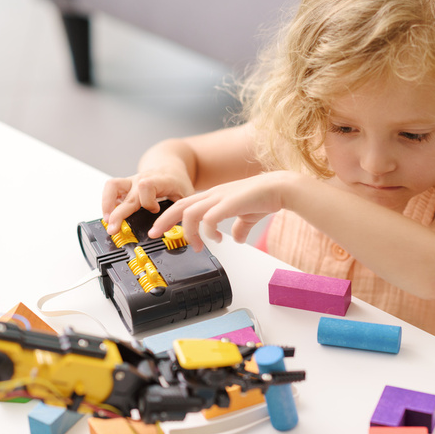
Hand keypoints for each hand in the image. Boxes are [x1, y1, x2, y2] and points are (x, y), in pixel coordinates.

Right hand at [102, 171, 194, 234]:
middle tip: (113, 229)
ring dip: (107, 204)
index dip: (148, 202)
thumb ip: (181, 212)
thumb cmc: (178, 182)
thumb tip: (178, 232)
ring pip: (112, 186)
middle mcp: (143, 179)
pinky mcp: (125, 185)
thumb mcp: (186, 197)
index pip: (147, 186)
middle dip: (118, 214)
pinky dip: (107, 202)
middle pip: (127, 195)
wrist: (171, 168)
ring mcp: (132, 181)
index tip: (154, 210)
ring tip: (107, 220)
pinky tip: (110, 215)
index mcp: (160, 181)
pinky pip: (110, 189)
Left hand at [148, 172, 293, 249]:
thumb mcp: (248, 216)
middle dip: (163, 220)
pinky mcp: (229, 203)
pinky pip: (209, 218)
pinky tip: (218, 239)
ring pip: (190, 212)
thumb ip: (239, 227)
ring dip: (188, 232)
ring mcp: (220, 198)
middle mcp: (213, 195)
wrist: (280, 188)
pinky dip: (209, 231)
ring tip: (196, 246)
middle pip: (179, 205)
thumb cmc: (265, 198)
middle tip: (154, 234)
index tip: (161, 229)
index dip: (169, 216)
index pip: (184, 204)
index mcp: (214, 196)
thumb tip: (236, 239)